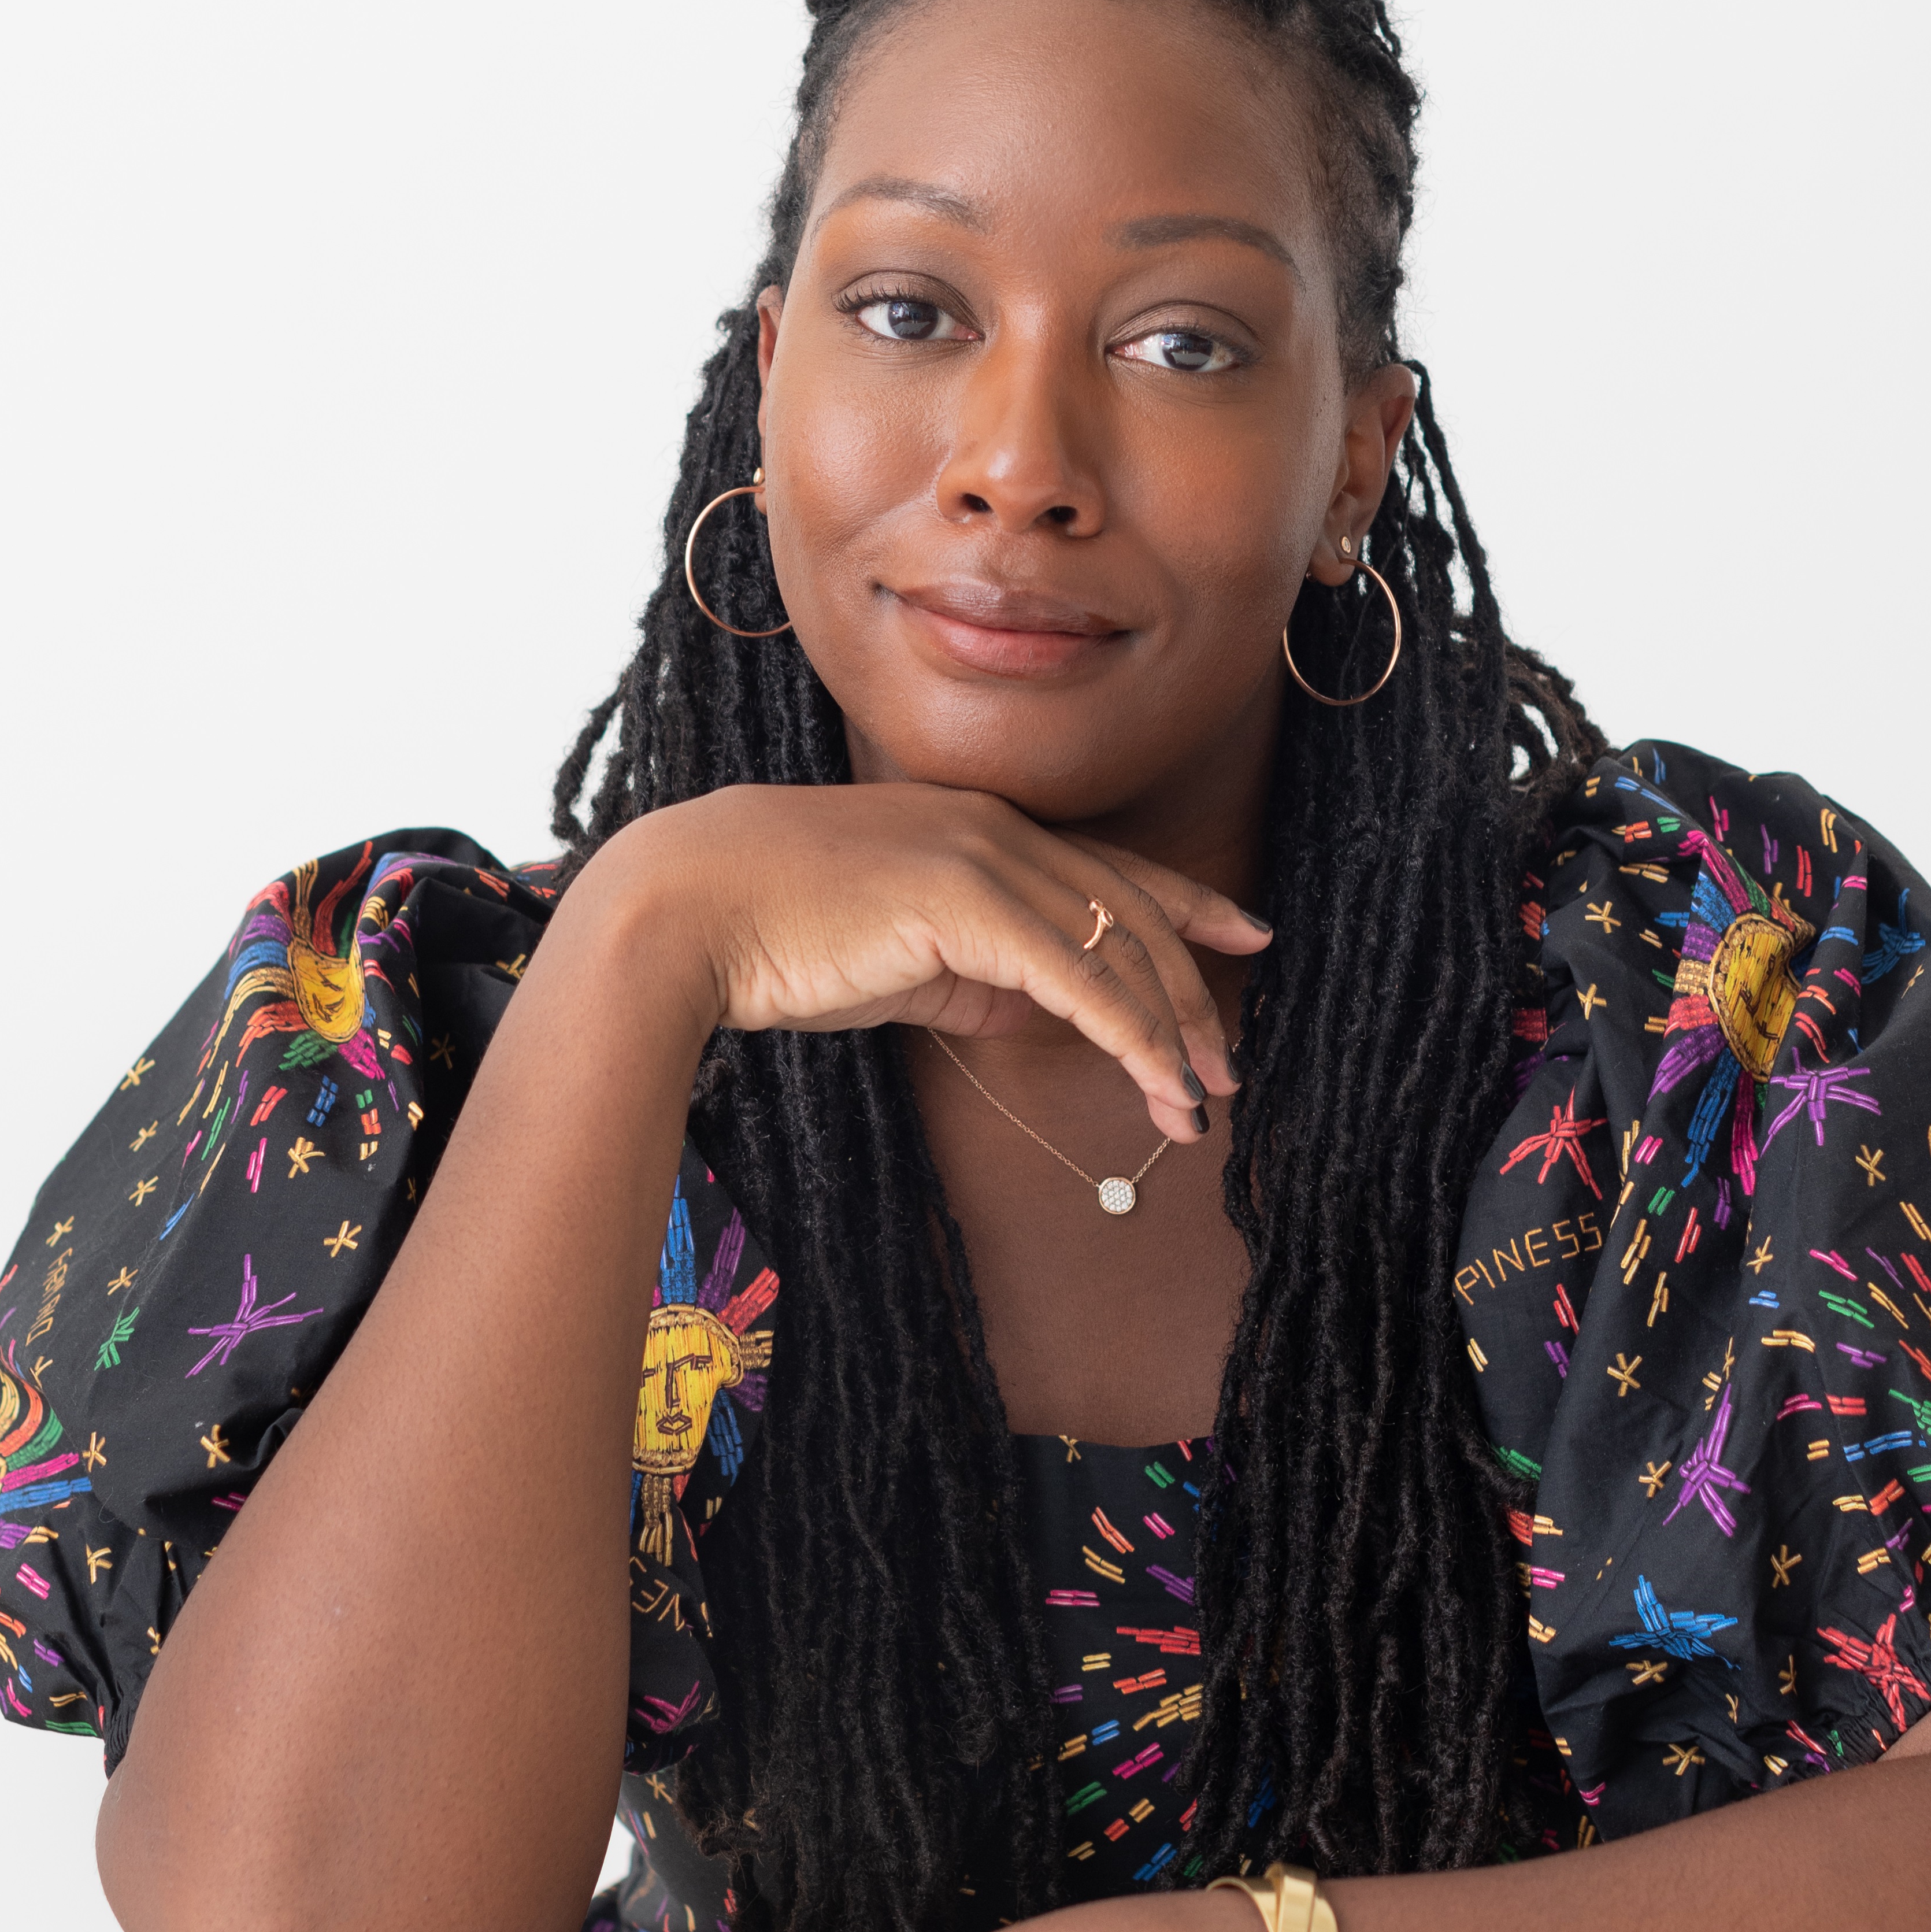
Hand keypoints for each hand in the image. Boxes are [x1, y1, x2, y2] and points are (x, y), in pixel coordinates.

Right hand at [611, 781, 1267, 1146]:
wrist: (685, 910)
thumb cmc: (774, 937)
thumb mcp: (901, 957)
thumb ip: (977, 973)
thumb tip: (1048, 1008)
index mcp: (977, 829)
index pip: (1107, 868)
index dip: (1185, 904)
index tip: (1244, 933)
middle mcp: (994, 829)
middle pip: (1130, 910)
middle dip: (1191, 992)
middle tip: (1229, 1065)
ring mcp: (982, 857)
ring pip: (1116, 947)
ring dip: (1170, 1032)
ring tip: (1202, 1102)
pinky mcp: (965, 903)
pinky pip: (1078, 979)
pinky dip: (1130, 1036)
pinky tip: (1159, 1084)